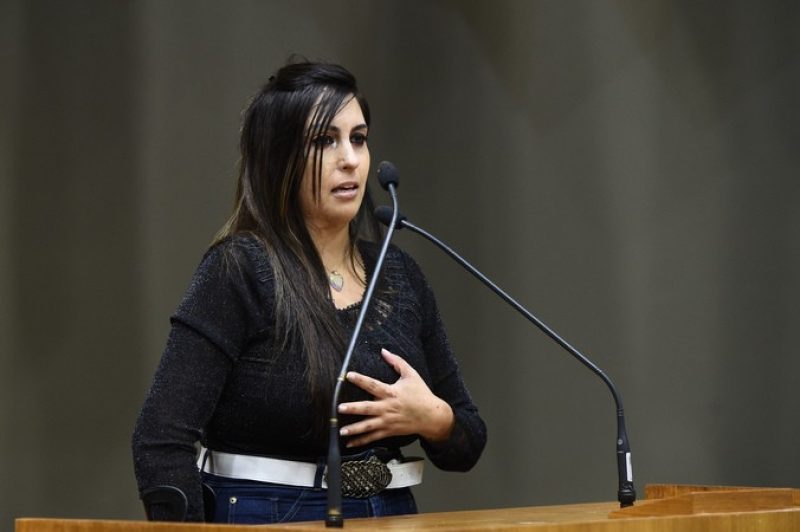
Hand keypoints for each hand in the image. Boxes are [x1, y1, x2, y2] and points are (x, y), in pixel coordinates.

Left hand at [338, 348, 454, 447]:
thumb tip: (383, 350)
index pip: (373, 385)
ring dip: (354, 429)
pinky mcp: (389, 431)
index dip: (361, 379)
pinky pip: (373, 437)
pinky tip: (349, 443)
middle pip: (367, 408)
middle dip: (353, 408)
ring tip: (341, 430)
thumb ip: (397, 362)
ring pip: (368, 426)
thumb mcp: (411, 375)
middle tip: (340, 408)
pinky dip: (361, 441)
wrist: (432, 416)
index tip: (349, 375)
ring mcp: (388, 421)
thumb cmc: (421, 394)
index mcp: (391, 392)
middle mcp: (387, 408)